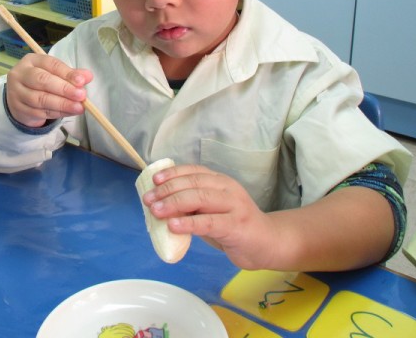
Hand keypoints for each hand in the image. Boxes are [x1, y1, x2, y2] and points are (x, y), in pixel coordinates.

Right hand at [5, 53, 92, 127]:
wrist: (20, 98)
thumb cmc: (41, 82)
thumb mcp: (55, 74)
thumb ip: (71, 74)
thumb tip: (88, 76)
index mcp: (31, 60)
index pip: (50, 64)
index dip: (67, 73)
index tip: (82, 81)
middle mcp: (20, 74)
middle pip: (42, 81)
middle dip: (64, 89)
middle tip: (81, 95)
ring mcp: (16, 92)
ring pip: (40, 99)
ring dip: (62, 104)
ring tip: (78, 107)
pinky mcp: (18, 109)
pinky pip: (39, 112)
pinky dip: (56, 113)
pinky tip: (69, 112)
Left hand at [141, 164, 275, 269]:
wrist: (267, 243)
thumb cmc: (234, 227)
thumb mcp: (211, 211)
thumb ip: (191, 207)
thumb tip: (160, 206)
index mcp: (220, 181)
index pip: (194, 171)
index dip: (173, 173)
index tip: (154, 180)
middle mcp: (228, 188)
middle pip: (194, 183)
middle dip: (168, 190)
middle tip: (149, 200)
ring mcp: (234, 206)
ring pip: (200, 198)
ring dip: (174, 203)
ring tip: (156, 211)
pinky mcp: (237, 226)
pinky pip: (209, 222)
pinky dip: (189, 223)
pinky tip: (173, 225)